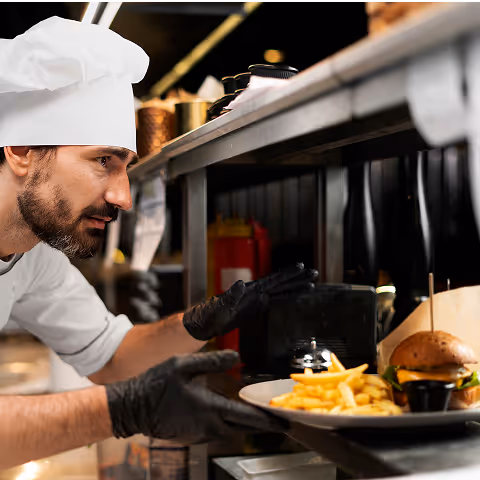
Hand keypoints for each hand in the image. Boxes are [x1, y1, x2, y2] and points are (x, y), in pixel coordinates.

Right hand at [106, 350, 286, 443]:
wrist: (132, 407)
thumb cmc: (156, 384)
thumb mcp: (184, 364)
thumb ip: (212, 361)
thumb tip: (236, 357)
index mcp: (210, 407)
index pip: (247, 418)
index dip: (269, 420)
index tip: (285, 422)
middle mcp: (209, 425)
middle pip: (245, 428)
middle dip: (264, 425)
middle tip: (281, 419)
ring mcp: (200, 434)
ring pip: (232, 431)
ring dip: (248, 424)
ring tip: (263, 415)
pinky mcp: (193, 436)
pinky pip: (219, 432)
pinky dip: (232, 425)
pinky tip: (234, 415)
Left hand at [183, 263, 317, 340]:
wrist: (202, 325)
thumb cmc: (208, 314)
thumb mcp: (218, 306)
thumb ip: (230, 296)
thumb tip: (240, 284)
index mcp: (250, 290)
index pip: (273, 280)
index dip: (288, 274)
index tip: (302, 267)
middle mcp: (255, 293)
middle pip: (281, 283)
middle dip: (298, 279)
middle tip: (315, 274)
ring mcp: (255, 300)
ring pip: (280, 292)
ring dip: (295, 288)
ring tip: (311, 285)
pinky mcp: (254, 309)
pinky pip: (275, 303)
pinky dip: (286, 299)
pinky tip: (294, 299)